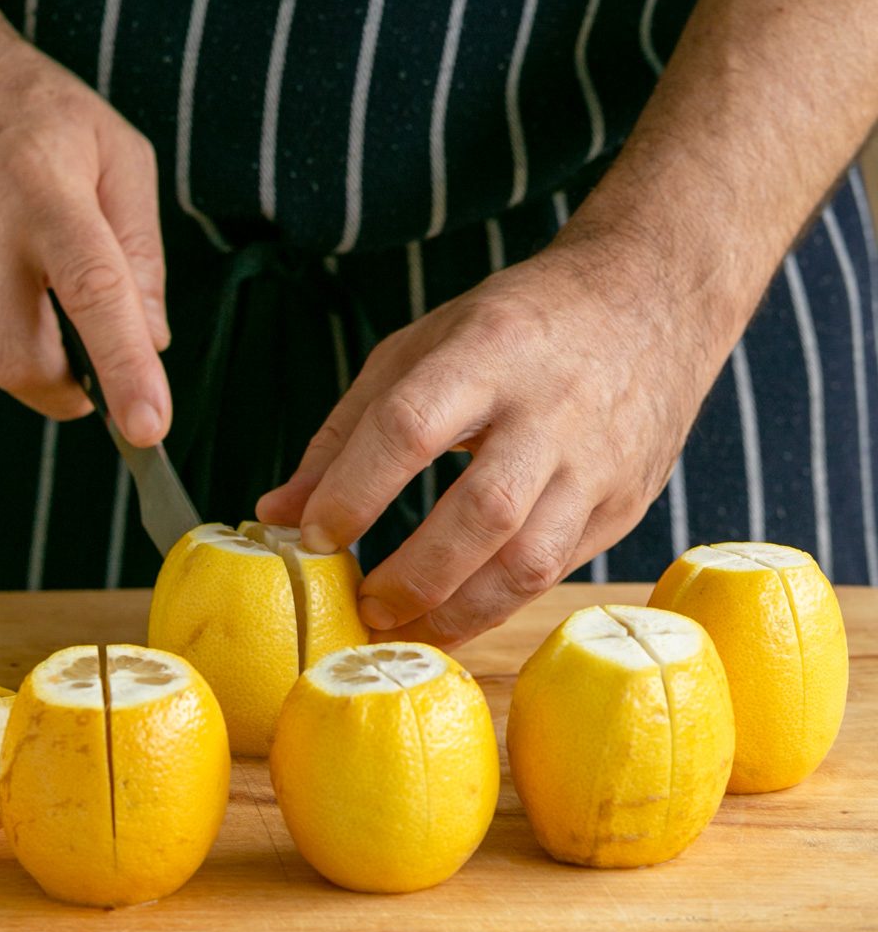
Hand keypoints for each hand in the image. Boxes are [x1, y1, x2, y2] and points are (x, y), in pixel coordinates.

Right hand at [0, 13, 169, 441]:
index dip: (123, 369)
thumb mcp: (117, 153)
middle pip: (22, 361)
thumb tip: (150, 341)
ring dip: (16, 356)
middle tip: (84, 374)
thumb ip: (142, 251)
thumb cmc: (33, 115)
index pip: (93, 292)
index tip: (147, 428)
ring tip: (20, 291)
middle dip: (64, 389)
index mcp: (47, 189)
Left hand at [257, 236, 719, 647]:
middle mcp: (550, 408)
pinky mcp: (626, 503)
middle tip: (363, 606)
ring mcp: (598, 462)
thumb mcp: (422, 347)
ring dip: (458, 610)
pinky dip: (498, 605)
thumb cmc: (518, 327)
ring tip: (403, 629)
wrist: (653, 302)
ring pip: (530, 559)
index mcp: (487, 351)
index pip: (411, 426)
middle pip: (482, 509)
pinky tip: (453, 616)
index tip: (314, 537)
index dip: (355, 490)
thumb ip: (346, 431)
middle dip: (414, 574)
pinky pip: (558, 571)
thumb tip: (279, 514)